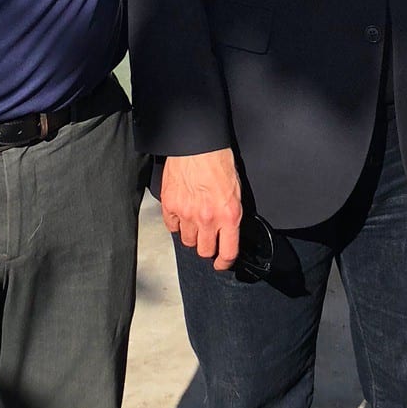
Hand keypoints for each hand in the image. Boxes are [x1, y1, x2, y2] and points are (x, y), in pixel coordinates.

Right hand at [161, 150, 242, 271]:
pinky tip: (182, 213)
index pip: (228, 252)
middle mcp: (208, 218)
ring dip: (192, 235)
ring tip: (194, 222)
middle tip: (208, 240)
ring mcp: (187, 213)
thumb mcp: (236, 192)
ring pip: (187, 241)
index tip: (222, 263)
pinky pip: (172, 227)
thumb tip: (228, 233)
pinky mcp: (170, 206)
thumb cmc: (218, 161)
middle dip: (208, 248)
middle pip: (205, 251)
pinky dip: (176, 224)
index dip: (225, 263)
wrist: (197, 144)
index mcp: (229, 215)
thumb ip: (231, 215)